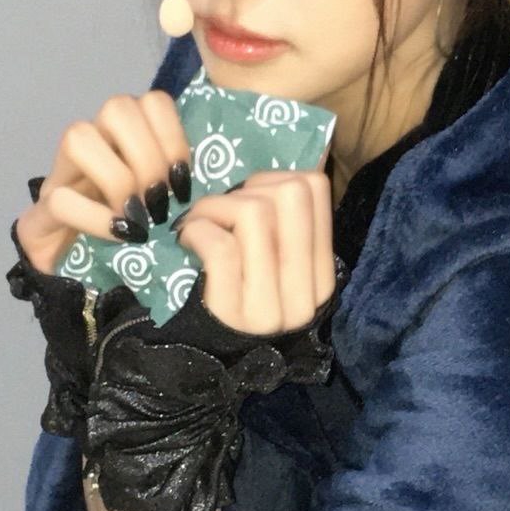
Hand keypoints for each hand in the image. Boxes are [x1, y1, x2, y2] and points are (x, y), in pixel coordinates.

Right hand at [14, 89, 193, 273]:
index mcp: (126, 139)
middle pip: (117, 108)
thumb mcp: (171, 210)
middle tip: (160, 200)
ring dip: (119, 178)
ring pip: (80, 136)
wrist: (88, 286)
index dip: (174, 135)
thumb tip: (220, 180)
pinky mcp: (38, 215)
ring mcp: (61, 177)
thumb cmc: (139, 244)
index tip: (184, 178)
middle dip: (148, 155)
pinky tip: (121, 234)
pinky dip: (97, 217)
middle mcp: (92, 145)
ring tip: (137, 216)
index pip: (152, 101)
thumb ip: (186, 186)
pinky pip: (62, 199)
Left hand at [174, 168, 336, 334]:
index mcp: (322, 272)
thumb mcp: (270, 260)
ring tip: (197, 224)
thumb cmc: (231, 293)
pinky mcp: (232, 312)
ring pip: (254, 214)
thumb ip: (280, 220)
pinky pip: (220, 246)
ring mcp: (272, 307)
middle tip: (217, 211)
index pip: (315, 187)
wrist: (198, 357)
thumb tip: (274, 153)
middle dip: (244, 190)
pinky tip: (188, 241)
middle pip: (289, 193)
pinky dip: (197, 232)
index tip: (246, 199)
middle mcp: (307, 293)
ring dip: (213, 208)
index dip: (272, 178)